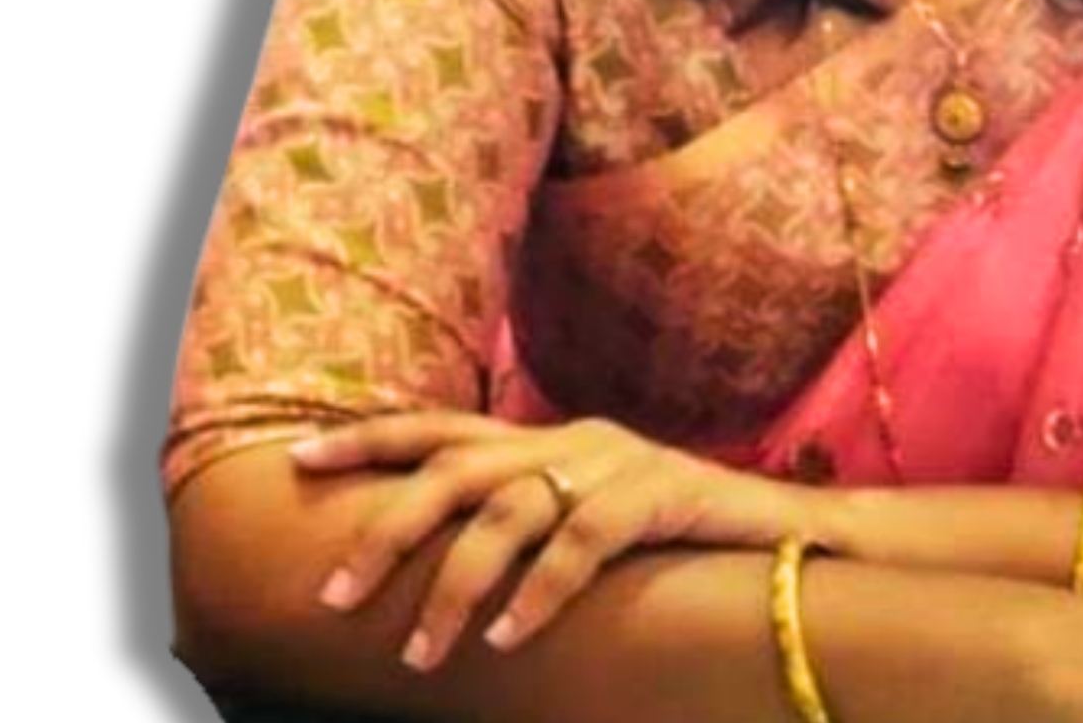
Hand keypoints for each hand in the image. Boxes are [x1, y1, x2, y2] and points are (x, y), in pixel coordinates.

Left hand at [290, 411, 830, 672]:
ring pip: (510, 509)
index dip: (370, 439)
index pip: (442, 428)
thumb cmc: (673, 544)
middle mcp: (572, 438)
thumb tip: (434, 582)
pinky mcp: (663, 491)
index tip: (297, 460)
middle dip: (389, 529)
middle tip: (333, 595)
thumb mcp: (583, 525)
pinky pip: (586, 538)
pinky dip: (540, 591)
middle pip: (457, 468)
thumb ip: (522, 532)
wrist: (785, 536)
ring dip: (456, 585)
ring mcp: (618, 461)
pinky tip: (510, 639)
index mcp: (546, 440)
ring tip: (421, 653)